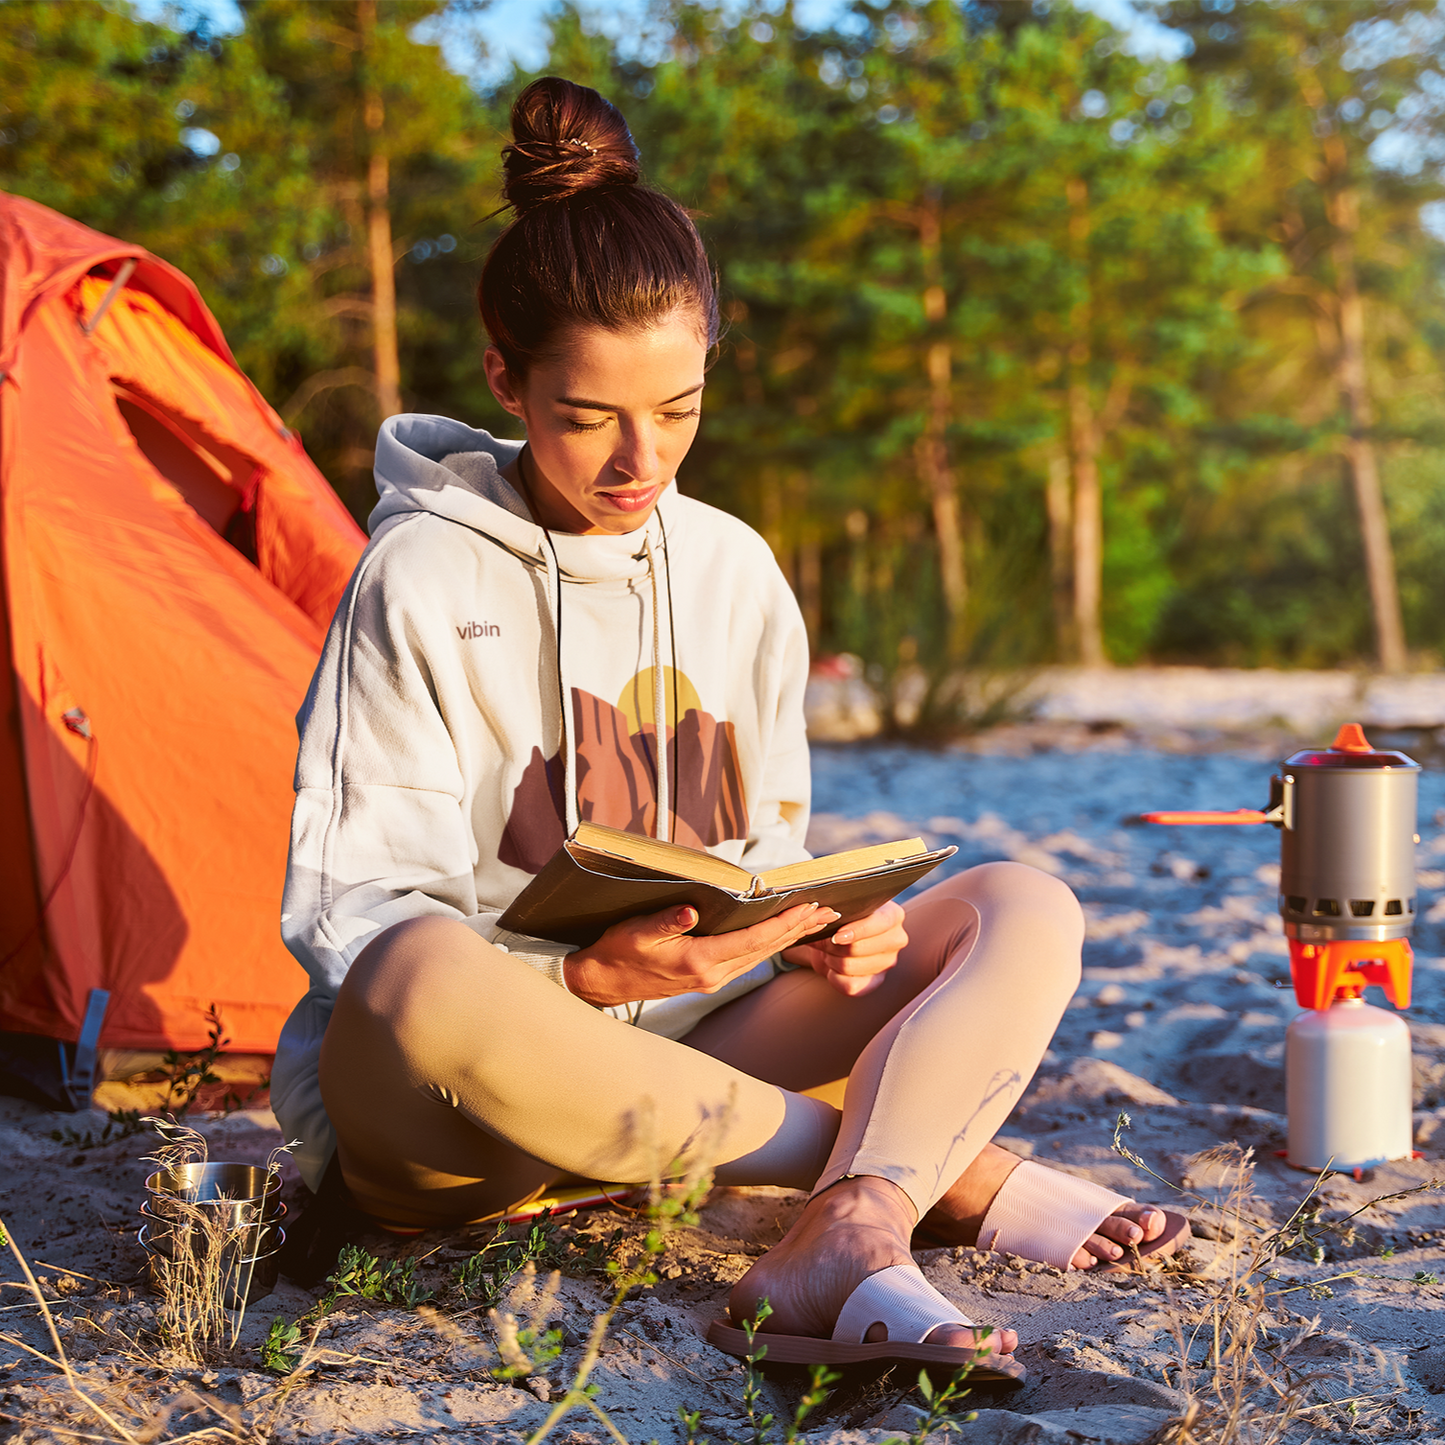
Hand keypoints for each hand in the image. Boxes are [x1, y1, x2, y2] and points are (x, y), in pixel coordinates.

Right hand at [564, 901, 841, 1008]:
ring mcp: (711, 980)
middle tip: (828, 911)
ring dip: (788, 937)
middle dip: (798, 929)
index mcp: (700, 962)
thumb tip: (691, 909)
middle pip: (766, 949)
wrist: (601, 983)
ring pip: (760, 956)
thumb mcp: (636, 931)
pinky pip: (748, 960)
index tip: (809, 906)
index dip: (785, 922)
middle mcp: (712, 975)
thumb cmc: (617, 952)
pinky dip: (769, 945)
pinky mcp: (706, 979)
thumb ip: (665, 921)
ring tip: (813, 920)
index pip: (754, 940)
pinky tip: (780, 935)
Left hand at [781, 900, 907, 997]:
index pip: (880, 924)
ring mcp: (888, 962)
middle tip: (823, 940)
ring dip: (831, 960)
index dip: (857, 931)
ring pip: (849, 967)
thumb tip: (823, 919)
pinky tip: (832, 968)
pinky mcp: (876, 981)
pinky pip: (850, 986)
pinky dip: (834, 978)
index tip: (836, 936)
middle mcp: (896, 939)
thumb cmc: (841, 918)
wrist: (835, 937)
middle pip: (858, 948)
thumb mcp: (839, 909)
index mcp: (892, 915)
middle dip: (832, 946)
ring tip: (828, 951)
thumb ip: (835, 911)